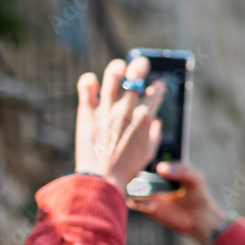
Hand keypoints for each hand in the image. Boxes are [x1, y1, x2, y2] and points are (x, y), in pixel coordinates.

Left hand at [75, 57, 165, 192]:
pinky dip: (89, 81)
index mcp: (144, 118)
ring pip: (113, 76)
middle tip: (139, 66)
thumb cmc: (127, 168)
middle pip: (136, 75)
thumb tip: (157, 123)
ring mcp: (106, 109)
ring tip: (118, 69)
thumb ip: (154, 135)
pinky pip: (87, 87)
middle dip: (140, 66)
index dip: (158, 86)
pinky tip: (92, 83)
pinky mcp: (87, 112)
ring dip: (117, 68)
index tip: (156, 86)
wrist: (101, 179)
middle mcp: (126, 109)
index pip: (156, 91)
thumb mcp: (148, 153)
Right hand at [126, 161, 226, 244]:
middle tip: (146, 174)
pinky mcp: (145, 205)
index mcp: (165, 164)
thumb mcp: (196, 179)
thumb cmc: (197, 194)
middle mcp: (152, 175)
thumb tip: (161, 168)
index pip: (149, 152)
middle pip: (136, 167)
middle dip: (135, 169)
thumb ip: (182, 171)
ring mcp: (147, 190)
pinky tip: (154, 206)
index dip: (145, 151)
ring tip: (153, 195)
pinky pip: (134, 202)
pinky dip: (140, 202)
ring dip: (137, 188)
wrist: (197, 218)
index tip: (146, 153)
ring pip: (132, 184)